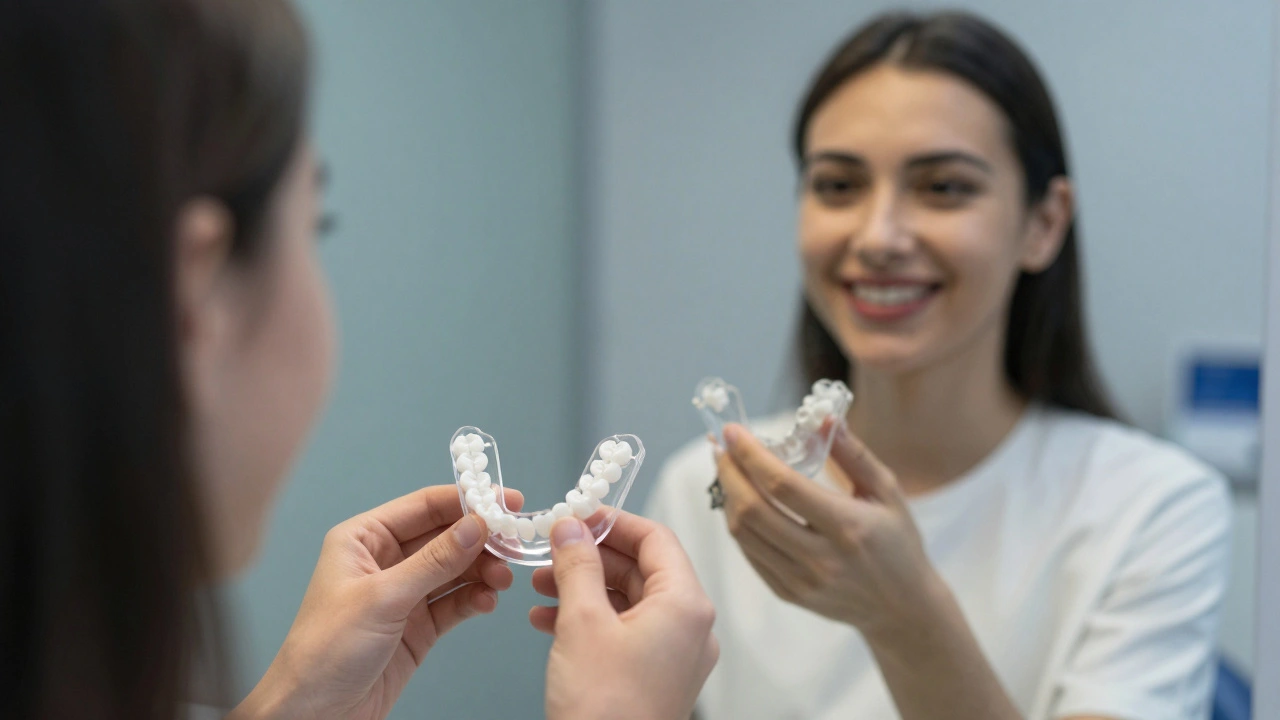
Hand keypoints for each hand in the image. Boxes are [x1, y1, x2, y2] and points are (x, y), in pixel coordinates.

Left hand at [231, 485, 519, 719]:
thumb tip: (475, 526)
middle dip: (481, 539)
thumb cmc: (325, 650)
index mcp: (364, 539)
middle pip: (446, 536)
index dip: (466, 500)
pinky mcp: (418, 626)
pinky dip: (475, 599)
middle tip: (513, 543)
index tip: (506, 502)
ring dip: (483, 570)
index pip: (423, 507)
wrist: (316, 714)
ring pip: (456, 570)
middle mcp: (385, 561)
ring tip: (502, 579)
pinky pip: (455, 602)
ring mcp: (404, 594)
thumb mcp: (382, 598)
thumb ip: (434, 561)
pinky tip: (487, 601)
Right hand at [530, 512, 718, 719]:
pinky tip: (548, 621)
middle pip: (642, 568)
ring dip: (584, 588)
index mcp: (686, 605)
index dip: (614, 522)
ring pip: (629, 600)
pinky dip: (589, 619)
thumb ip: (576, 565)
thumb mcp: (582, 622)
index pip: (656, 538)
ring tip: (539, 587)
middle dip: (590, 557)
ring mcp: (675, 655)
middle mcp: (690, 627)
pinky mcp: (655, 677)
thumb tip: (571, 528)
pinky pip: (625, 631)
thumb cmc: (606, 710)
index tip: (577, 516)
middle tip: (550, 551)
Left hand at [716, 422, 948, 637]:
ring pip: (744, 535)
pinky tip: (740, 502)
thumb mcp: (888, 492)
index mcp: (848, 527)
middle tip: (721, 448)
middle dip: (728, 473)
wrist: (902, 609)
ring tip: (728, 471)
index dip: (751, 455)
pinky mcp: (788, 594)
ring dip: (728, 497)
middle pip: (753, 511)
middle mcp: (821, 559)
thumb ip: (854, 455)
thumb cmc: (899, 543)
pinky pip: (750, 554)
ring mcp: (801, 581)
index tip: (733, 431)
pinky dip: (738, 524)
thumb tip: (823, 418)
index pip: (783, 485)